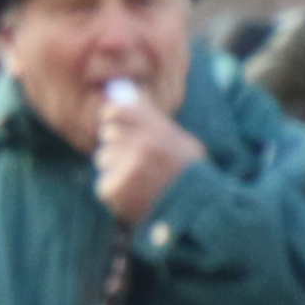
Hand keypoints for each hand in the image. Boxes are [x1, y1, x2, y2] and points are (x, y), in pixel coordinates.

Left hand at [91, 86, 202, 226]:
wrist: (200, 209)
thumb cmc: (188, 172)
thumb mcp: (179, 139)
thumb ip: (152, 117)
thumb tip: (126, 94)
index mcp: (158, 131)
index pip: (115, 111)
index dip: (113, 117)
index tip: (114, 122)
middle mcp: (143, 147)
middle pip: (108, 133)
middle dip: (118, 144)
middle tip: (133, 157)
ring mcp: (129, 170)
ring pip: (104, 158)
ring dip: (115, 168)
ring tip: (138, 179)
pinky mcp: (118, 191)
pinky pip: (104, 184)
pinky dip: (116, 192)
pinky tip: (134, 196)